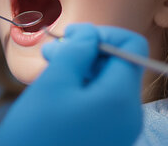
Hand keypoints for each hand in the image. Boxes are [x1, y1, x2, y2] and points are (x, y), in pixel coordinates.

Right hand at [0, 24, 146, 145]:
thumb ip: (77, 51)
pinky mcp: (109, 140)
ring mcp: (121, 130)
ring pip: (108, 84)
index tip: (70, 36)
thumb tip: (91, 33)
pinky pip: (102, 105)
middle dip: (87, 52)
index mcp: (121, 97)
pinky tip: (56, 94)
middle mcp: (130, 114)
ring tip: (49, 71)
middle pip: (120, 64)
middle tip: (50, 52)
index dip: (102, 33)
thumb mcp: (54, 82)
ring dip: (81, 70)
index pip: (132, 45)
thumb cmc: (36, 134)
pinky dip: (82, 91)